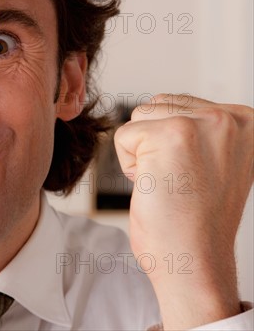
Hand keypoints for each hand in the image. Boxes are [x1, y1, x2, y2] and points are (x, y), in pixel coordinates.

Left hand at [114, 94, 252, 329]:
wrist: (194, 262)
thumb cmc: (195, 220)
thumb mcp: (212, 161)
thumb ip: (199, 130)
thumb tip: (162, 104)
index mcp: (245, 121)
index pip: (177, 105)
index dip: (169, 145)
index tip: (192, 177)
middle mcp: (231, 117)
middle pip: (155, 107)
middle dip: (153, 146)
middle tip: (178, 183)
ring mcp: (205, 123)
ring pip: (138, 119)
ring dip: (141, 154)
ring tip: (168, 183)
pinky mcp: (174, 134)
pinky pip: (123, 136)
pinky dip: (129, 165)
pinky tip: (156, 187)